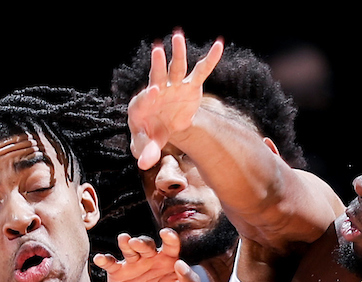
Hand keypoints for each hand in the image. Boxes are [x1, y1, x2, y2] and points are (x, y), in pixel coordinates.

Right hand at [93, 229, 203, 281]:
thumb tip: (181, 264)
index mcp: (170, 262)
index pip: (171, 245)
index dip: (169, 237)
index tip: (166, 234)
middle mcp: (151, 260)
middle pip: (146, 245)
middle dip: (142, 242)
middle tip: (138, 244)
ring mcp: (134, 266)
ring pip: (129, 249)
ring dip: (126, 243)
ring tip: (124, 240)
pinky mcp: (119, 275)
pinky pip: (111, 264)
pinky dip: (104, 260)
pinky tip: (100, 258)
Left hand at [129, 31, 224, 169]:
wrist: (164, 127)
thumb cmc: (151, 135)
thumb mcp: (148, 145)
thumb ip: (147, 151)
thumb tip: (142, 164)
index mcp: (142, 106)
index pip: (144, 99)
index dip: (149, 96)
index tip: (154, 91)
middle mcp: (158, 91)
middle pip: (157, 76)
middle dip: (158, 65)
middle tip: (157, 51)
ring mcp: (174, 86)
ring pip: (176, 68)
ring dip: (178, 52)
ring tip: (178, 36)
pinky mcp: (189, 86)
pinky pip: (200, 72)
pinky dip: (210, 59)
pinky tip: (219, 45)